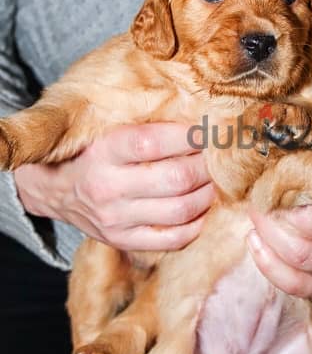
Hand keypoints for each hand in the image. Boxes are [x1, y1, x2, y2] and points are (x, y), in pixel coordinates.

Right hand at [14, 122, 214, 251]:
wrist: (52, 189)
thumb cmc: (90, 150)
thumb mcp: (107, 129)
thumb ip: (145, 123)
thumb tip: (198, 112)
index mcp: (104, 151)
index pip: (155, 142)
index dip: (191, 136)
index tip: (209, 130)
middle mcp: (108, 187)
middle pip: (177, 179)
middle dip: (206, 166)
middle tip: (217, 157)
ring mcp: (115, 219)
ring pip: (181, 210)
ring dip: (208, 194)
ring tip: (213, 180)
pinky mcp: (123, 240)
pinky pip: (174, 239)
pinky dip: (197, 223)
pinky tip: (202, 208)